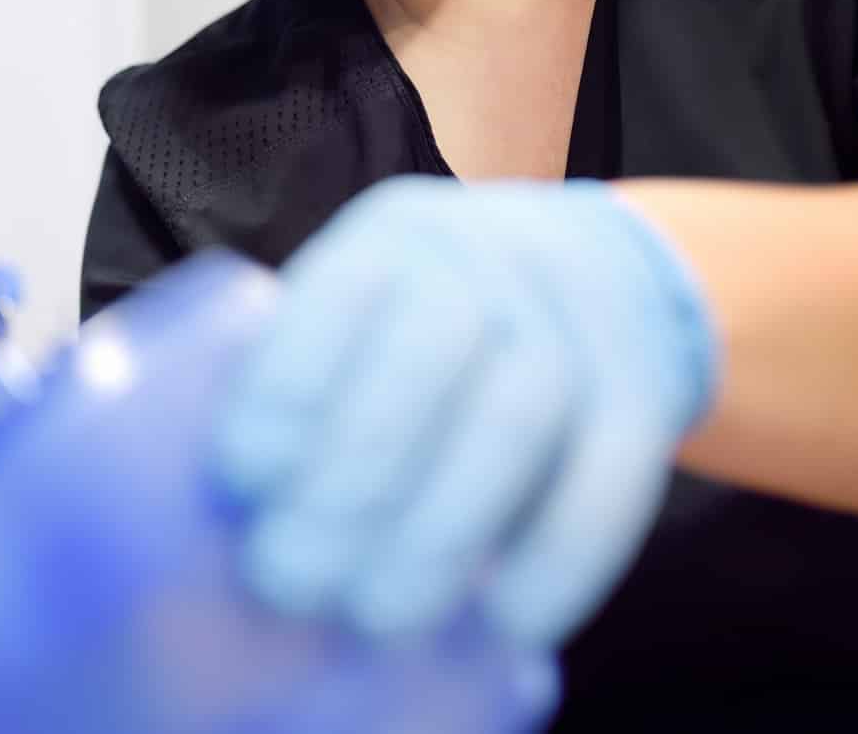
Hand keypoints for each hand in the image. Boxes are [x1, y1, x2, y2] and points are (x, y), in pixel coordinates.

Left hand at [211, 175, 719, 649]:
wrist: (602, 273)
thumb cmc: (432, 315)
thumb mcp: (367, 301)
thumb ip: (307, 371)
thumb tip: (211, 508)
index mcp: (392, 236)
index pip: (336, 298)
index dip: (287, 389)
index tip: (241, 483)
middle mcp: (488, 260)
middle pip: (423, 366)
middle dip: (349, 486)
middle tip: (290, 580)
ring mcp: (578, 320)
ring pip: (517, 423)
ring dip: (441, 533)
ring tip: (376, 616)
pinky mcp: (646, 391)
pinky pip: (610, 479)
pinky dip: (557, 561)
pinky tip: (505, 621)